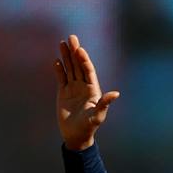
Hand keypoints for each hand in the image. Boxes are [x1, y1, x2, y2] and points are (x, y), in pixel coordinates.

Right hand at [54, 34, 119, 150]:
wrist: (76, 135)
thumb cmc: (89, 127)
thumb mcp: (98, 116)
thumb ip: (105, 104)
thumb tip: (116, 94)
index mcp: (93, 90)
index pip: (88, 71)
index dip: (84, 59)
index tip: (80, 49)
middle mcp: (83, 87)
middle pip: (78, 65)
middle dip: (75, 52)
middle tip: (71, 37)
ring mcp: (73, 89)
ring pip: (69, 69)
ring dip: (66, 57)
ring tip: (62, 43)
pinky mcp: (63, 92)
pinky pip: (61, 78)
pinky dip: (59, 69)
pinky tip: (57, 61)